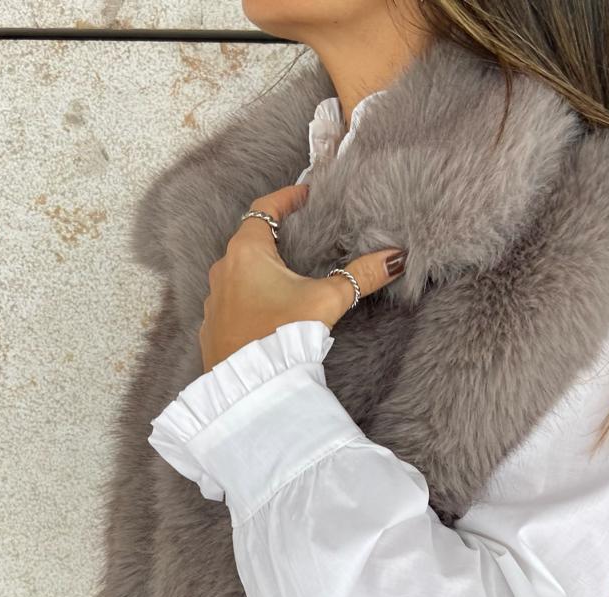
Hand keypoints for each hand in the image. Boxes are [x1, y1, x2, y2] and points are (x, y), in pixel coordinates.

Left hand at [199, 183, 407, 371]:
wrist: (250, 387)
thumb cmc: (282, 337)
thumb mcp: (326, 301)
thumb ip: (360, 277)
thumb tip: (395, 258)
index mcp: (246, 253)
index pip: (265, 209)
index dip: (287, 199)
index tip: (306, 196)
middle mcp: (223, 271)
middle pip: (250, 241)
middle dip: (277, 237)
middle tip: (303, 236)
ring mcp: (214, 301)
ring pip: (238, 273)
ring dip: (261, 271)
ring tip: (289, 277)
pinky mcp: (213, 329)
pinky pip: (232, 302)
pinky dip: (250, 298)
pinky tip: (269, 311)